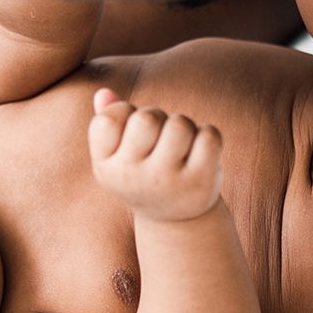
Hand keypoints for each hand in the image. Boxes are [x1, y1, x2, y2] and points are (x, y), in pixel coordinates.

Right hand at [87, 89, 223, 222]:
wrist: (175, 220)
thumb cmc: (143, 174)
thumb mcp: (118, 154)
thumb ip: (107, 120)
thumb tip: (104, 91)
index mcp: (106, 167)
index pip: (108, 120)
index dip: (124, 112)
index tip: (131, 131)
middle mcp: (132, 178)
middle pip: (147, 118)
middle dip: (158, 116)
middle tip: (160, 134)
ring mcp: (166, 181)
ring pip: (179, 125)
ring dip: (184, 124)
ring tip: (181, 142)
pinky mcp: (199, 181)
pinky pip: (208, 136)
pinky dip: (208, 134)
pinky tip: (201, 150)